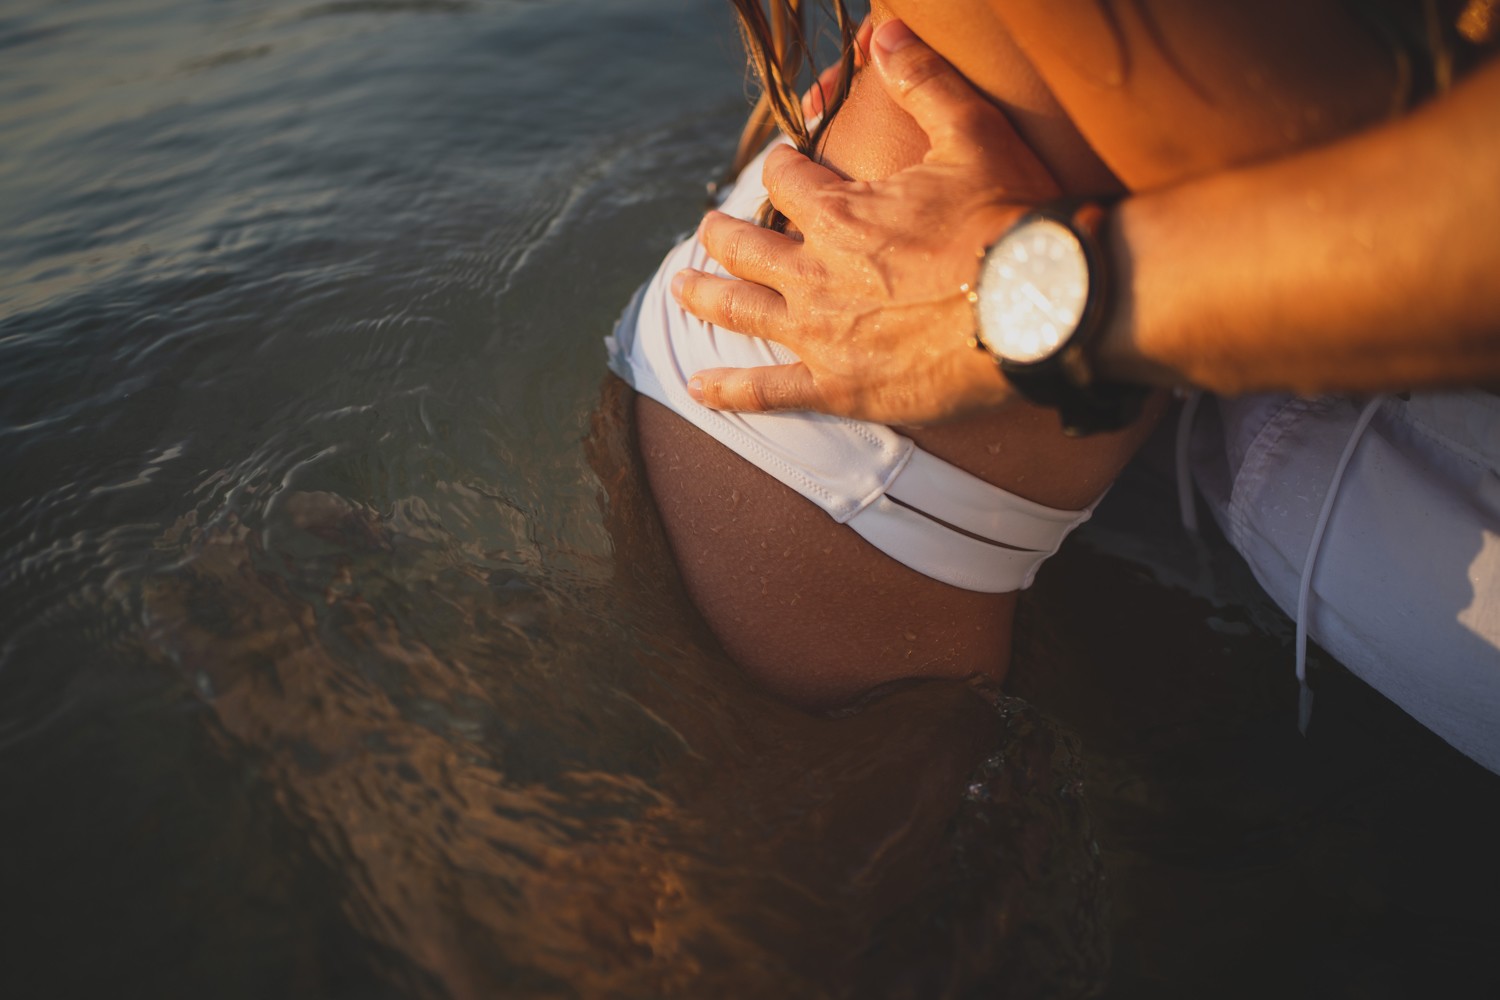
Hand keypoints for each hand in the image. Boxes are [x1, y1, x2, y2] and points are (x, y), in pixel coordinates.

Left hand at [673, 19, 1060, 423]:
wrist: (1035, 308)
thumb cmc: (1007, 221)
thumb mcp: (972, 136)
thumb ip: (924, 83)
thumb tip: (889, 32)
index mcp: (839, 213)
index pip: (787, 181)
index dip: (782, 168)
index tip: (784, 165)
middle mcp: (815, 273)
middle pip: (745, 246)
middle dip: (723, 233)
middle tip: (710, 229)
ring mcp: (821, 334)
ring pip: (741, 310)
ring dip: (704, 295)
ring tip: (681, 288)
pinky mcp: (840, 387)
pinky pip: (770, 390)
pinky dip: (730, 390)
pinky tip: (697, 387)